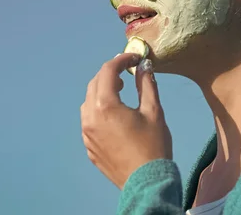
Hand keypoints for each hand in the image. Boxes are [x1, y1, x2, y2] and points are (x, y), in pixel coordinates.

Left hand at [80, 53, 172, 189]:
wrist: (146, 182)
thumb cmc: (153, 145)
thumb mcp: (154, 111)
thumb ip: (146, 84)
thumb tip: (144, 66)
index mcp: (105, 105)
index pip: (108, 71)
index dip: (122, 60)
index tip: (135, 58)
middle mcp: (90, 117)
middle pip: (94, 84)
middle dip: (110, 74)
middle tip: (128, 72)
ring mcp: (86, 133)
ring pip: (88, 102)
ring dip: (102, 91)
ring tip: (120, 92)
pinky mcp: (89, 146)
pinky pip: (89, 120)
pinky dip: (99, 110)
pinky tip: (114, 115)